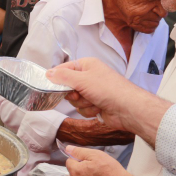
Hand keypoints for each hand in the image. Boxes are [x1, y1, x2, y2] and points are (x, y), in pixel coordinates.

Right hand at [47, 57, 170, 139]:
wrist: (128, 109)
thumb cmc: (108, 89)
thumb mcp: (82, 79)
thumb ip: (62, 76)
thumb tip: (47, 73)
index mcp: (87, 65)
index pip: (64, 69)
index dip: (58, 78)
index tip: (52, 85)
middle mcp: (89, 77)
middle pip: (67, 87)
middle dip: (73, 94)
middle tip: (78, 94)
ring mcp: (92, 92)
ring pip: (74, 100)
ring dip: (82, 103)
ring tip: (94, 102)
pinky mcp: (95, 105)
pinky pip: (82, 109)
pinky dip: (89, 110)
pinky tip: (99, 108)